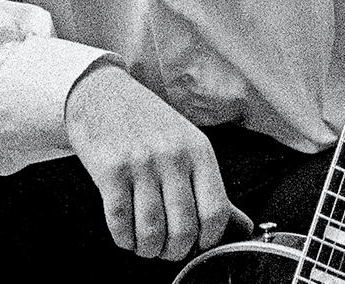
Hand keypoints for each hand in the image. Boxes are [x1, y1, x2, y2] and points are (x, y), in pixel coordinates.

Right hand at [64, 63, 234, 260]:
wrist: (102, 93)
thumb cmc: (148, 121)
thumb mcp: (188, 144)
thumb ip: (212, 187)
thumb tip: (243, 226)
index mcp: (199, 151)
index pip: (215, 211)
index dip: (209, 240)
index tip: (198, 245)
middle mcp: (172, 157)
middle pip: (183, 228)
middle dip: (175, 251)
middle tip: (168, 250)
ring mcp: (140, 163)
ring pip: (151, 230)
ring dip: (148, 249)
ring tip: (146, 246)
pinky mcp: (110, 170)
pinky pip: (120, 221)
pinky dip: (124, 238)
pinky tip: (126, 235)